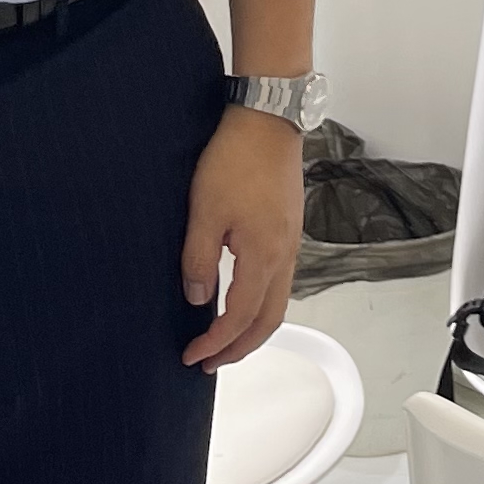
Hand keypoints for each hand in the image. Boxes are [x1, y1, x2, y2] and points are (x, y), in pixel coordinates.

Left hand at [180, 106, 302, 370]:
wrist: (268, 120)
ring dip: (253, 328)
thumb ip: (199, 260)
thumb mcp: (204, 211)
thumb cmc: (235, 160)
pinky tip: (242, 299)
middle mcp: (285, 255)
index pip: (240, 317)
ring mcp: (292, 243)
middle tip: (209, 362)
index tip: (192, 355)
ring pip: (278, 302)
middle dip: (240, 348)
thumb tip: (199, 298)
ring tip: (225, 340)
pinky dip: (262, 304)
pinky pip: (281, 281)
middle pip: (269, 321)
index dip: (216, 343)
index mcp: (264, 256)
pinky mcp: (290, 229)